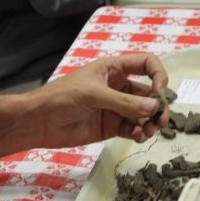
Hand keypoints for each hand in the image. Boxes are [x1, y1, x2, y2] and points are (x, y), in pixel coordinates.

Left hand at [25, 54, 168, 147]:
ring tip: (148, 131)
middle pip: (149, 93)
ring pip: (143, 113)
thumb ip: (124, 102)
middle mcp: (119, 87)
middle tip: (160, 120)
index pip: (146, 64)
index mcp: (114, 69)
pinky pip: (133, 129)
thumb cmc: (62, 97)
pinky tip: (138, 136)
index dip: (158, 75)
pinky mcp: (112, 126)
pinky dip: (140, 133)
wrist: (39, 121)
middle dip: (158, 106)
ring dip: (150, 122)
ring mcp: (116, 107)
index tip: (160, 92)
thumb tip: (153, 107)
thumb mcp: (94, 94)